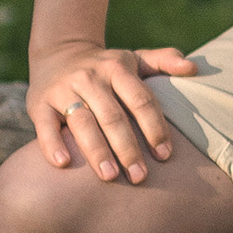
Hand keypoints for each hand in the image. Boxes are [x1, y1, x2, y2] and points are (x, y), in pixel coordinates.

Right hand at [27, 33, 195, 180]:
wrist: (58, 54)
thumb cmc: (107, 67)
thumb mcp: (134, 58)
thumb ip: (163, 61)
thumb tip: (193, 68)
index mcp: (117, 69)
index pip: (140, 100)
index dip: (154, 128)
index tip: (164, 155)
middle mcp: (89, 78)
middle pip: (113, 116)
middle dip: (128, 148)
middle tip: (140, 177)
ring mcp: (63, 91)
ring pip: (82, 123)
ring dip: (97, 151)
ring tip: (110, 178)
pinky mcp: (39, 104)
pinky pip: (45, 126)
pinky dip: (53, 144)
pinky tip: (64, 165)